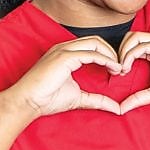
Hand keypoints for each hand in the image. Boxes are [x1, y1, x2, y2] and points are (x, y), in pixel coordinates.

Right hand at [8, 36, 122, 116]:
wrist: (27, 102)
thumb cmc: (47, 99)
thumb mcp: (79, 98)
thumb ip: (98, 100)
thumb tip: (117, 108)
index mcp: (66, 54)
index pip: (93, 46)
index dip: (108, 55)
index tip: (118, 70)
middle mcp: (65, 48)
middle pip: (97, 40)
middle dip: (113, 52)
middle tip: (122, 69)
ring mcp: (63, 50)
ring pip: (95, 43)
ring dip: (111, 54)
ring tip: (119, 69)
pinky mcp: (64, 56)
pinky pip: (91, 53)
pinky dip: (106, 60)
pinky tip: (113, 69)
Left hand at [116, 32, 149, 112]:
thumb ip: (139, 98)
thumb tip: (121, 108)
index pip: (131, 45)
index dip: (120, 57)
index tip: (117, 74)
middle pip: (129, 37)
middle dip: (118, 52)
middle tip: (117, 71)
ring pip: (134, 37)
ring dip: (123, 52)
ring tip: (122, 69)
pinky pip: (143, 46)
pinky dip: (131, 55)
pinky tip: (128, 68)